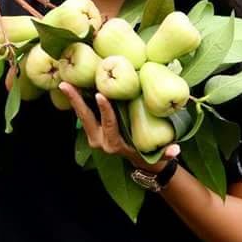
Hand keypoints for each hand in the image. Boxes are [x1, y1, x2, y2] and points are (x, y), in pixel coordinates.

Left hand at [59, 82, 179, 172]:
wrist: (134, 160)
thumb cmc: (146, 152)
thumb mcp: (156, 154)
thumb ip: (166, 153)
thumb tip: (176, 149)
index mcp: (113, 144)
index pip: (109, 124)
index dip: (105, 111)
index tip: (101, 95)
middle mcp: (99, 141)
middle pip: (86, 118)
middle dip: (76, 101)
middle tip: (67, 85)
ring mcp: (92, 135)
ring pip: (80, 115)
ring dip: (72, 98)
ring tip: (64, 81)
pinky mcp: (90, 129)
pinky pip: (82, 113)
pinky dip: (77, 100)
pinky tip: (72, 83)